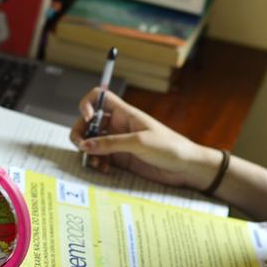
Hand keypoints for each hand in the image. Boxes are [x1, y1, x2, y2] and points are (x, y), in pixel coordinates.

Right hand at [69, 89, 219, 189]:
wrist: (186, 167)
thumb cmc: (169, 147)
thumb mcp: (139, 142)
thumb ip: (111, 143)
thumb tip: (86, 145)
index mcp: (124, 113)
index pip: (99, 97)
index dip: (88, 104)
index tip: (87, 118)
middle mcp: (117, 125)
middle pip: (88, 122)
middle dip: (80, 133)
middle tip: (80, 146)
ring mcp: (117, 142)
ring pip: (91, 142)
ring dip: (87, 151)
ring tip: (94, 162)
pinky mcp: (120, 159)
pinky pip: (100, 158)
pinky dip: (96, 162)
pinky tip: (103, 169)